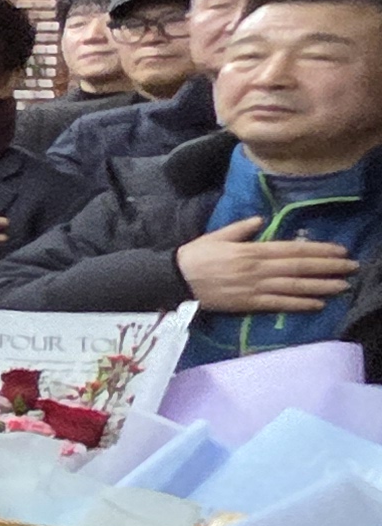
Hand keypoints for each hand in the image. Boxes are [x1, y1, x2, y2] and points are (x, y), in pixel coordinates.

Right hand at [179, 217, 363, 315]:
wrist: (174, 280)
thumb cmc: (195, 256)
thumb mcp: (216, 236)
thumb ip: (240, 229)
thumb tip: (261, 220)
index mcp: (251, 250)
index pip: (292, 249)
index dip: (318, 250)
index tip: (339, 250)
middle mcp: (257, 269)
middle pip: (299, 267)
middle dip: (328, 267)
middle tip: (352, 267)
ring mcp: (254, 287)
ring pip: (294, 286)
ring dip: (321, 286)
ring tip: (343, 285)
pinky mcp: (248, 304)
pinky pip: (279, 304)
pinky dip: (299, 304)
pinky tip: (317, 304)